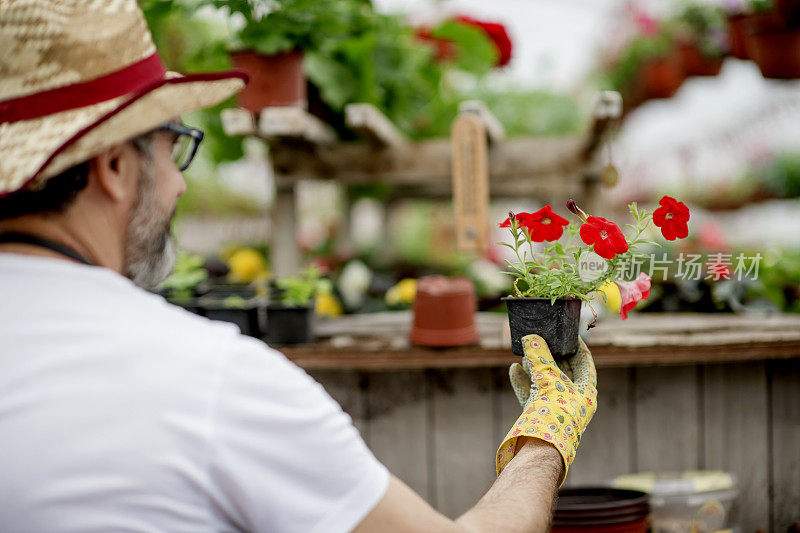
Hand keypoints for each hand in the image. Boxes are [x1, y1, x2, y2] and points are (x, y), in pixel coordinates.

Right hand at [495, 334, 596, 484]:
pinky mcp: (540, 415)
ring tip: (523, 353)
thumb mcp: (549, 378)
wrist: (542, 448)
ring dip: (534, 367)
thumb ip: (539, 356)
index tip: (567, 332)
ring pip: (545, 382)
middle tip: (541, 339)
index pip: (585, 362)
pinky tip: (513, 370)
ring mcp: (556, 409)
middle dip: (550, 354)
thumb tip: (530, 338)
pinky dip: (523, 381)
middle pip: (563, 370)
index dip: (577, 345)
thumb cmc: (555, 413)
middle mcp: (574, 400)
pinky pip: (531, 394)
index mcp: (586, 392)